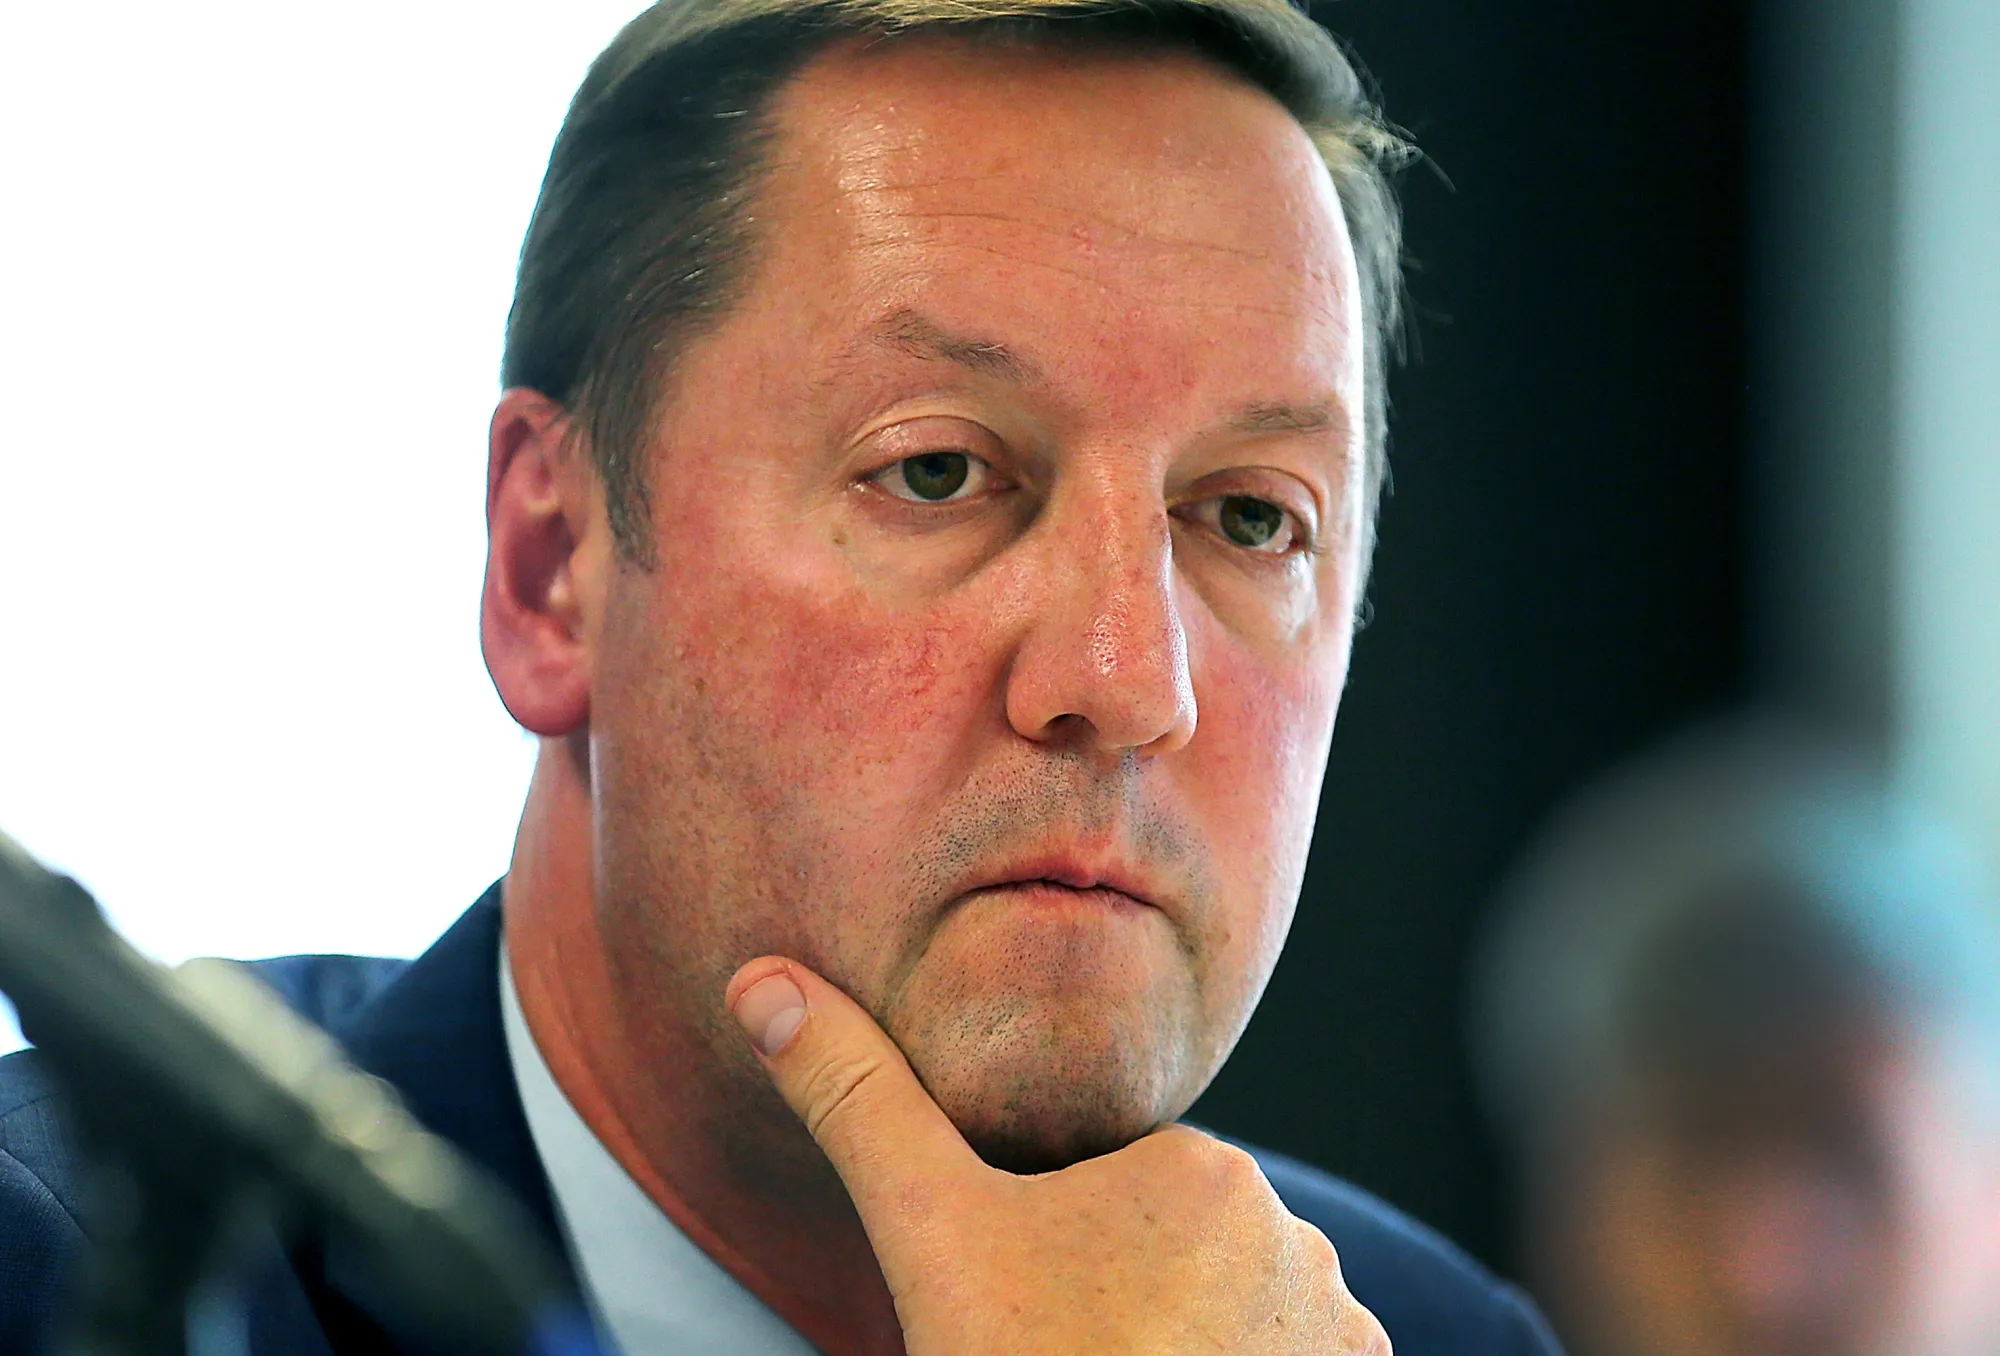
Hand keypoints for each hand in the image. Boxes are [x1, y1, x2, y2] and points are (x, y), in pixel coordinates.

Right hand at [727, 959, 1391, 1354]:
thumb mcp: (928, 1233)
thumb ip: (856, 1100)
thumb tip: (760, 982)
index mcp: (1205, 1168)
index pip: (1112, 1197)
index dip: (1051, 1260)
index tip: (1028, 1317)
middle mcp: (1299, 1236)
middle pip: (1171, 1263)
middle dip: (1117, 1308)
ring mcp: (1340, 1334)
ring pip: (1226, 1323)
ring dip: (1181, 1350)